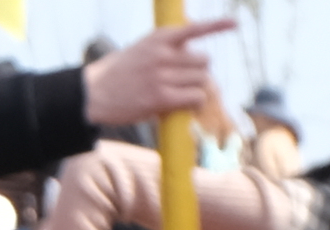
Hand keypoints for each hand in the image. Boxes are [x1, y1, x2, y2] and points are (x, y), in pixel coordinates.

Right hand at [77, 18, 240, 135]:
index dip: (217, 26)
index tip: (235, 24)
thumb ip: (166, 48)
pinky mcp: (162, 98)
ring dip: (197, 89)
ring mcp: (162, 76)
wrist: (94, 94)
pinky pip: (195, 98)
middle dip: (199, 72)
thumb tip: (194, 54)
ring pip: (201, 80)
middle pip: (203, 62)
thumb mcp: (141, 49)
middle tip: (186, 81)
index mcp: (158, 38)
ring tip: (182, 94)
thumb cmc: (120, 73)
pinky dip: (196, 102)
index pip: (194, 29)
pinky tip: (189, 105)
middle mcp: (162, 54)